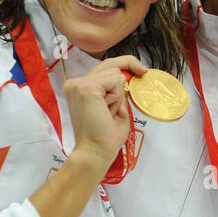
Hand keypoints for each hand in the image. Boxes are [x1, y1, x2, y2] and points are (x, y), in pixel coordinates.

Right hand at [64, 55, 144, 174]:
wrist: (95, 152)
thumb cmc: (104, 136)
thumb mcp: (115, 107)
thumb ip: (118, 90)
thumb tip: (130, 75)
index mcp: (79, 87)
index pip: (105, 66)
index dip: (126, 64)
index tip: (142, 70)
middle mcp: (75, 83)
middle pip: (111, 65)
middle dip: (121, 86)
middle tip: (111, 111)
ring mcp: (79, 84)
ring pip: (115, 73)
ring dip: (118, 95)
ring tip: (106, 112)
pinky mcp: (86, 88)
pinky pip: (115, 80)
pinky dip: (117, 97)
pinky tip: (106, 111)